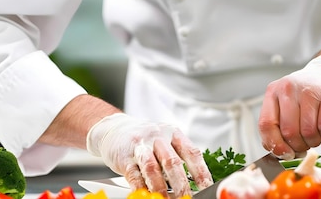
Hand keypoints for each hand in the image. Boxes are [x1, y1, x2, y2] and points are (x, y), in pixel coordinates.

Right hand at [86, 113, 212, 196]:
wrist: (114, 128)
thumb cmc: (145, 138)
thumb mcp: (165, 140)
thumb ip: (179, 157)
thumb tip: (195, 182)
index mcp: (173, 133)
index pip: (191, 152)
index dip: (201, 172)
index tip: (206, 187)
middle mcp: (158, 137)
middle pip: (172, 162)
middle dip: (181, 184)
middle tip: (187, 197)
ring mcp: (140, 146)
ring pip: (152, 168)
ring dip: (161, 187)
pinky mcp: (124, 157)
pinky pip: (134, 175)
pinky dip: (141, 188)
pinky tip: (147, 195)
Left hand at [259, 53, 320, 159]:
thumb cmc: (305, 94)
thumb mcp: (284, 103)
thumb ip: (277, 125)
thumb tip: (277, 151)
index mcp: (273, 93)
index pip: (266, 124)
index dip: (275, 145)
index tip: (284, 153)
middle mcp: (288, 89)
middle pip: (289, 132)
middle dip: (298, 146)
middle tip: (303, 144)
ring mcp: (309, 91)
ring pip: (308, 132)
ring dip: (313, 141)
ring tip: (314, 134)